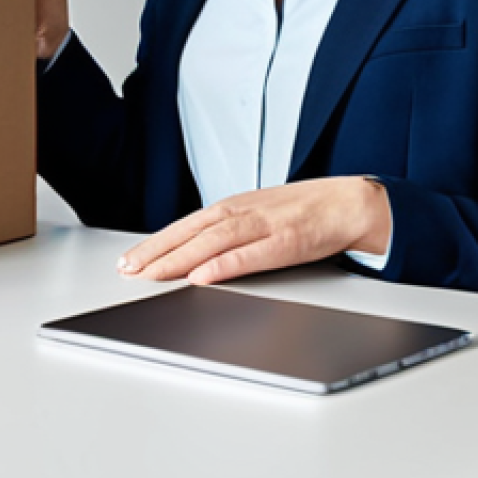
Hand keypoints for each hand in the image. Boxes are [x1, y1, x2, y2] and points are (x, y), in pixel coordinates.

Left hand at [116, 177, 390, 284]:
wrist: (348, 202)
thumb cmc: (304, 210)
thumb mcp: (259, 215)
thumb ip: (230, 231)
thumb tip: (197, 252)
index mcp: (234, 206)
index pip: (186, 225)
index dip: (157, 241)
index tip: (131, 258)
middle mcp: (243, 211)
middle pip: (191, 232)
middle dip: (157, 250)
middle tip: (128, 268)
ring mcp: (263, 225)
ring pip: (212, 241)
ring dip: (179, 257)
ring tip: (153, 273)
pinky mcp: (286, 241)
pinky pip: (250, 255)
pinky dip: (224, 264)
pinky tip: (202, 275)